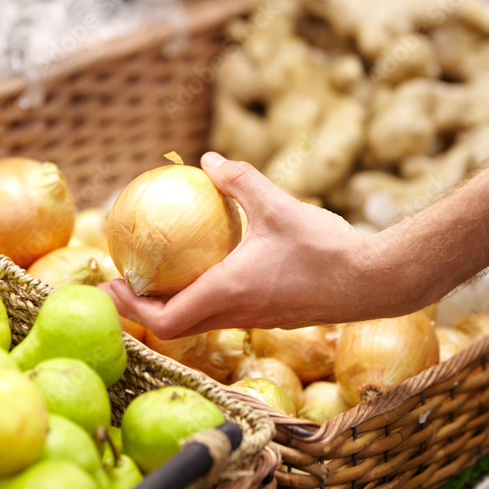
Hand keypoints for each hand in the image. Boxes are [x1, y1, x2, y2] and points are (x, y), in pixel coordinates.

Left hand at [100, 152, 416, 338]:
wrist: (374, 282)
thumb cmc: (326, 247)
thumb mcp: (278, 205)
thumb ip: (240, 180)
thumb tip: (209, 159)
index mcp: (227, 293)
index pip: (164, 320)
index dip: (133, 310)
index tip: (114, 288)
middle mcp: (235, 314)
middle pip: (174, 329)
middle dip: (142, 313)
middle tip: (122, 286)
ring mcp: (254, 319)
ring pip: (198, 324)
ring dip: (170, 308)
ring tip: (155, 279)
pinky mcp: (271, 316)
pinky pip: (221, 315)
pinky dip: (199, 301)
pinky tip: (206, 271)